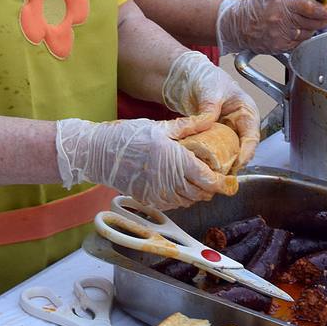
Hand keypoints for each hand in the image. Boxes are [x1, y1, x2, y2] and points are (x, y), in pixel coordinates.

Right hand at [55, 111, 227, 209]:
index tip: (227, 178)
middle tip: (216, 178)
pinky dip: (182, 199)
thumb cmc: (128, 137)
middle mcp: (170, 181)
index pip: (208, 179)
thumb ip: (186, 127)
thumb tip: (208, 120)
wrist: (99, 154)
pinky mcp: (148, 200)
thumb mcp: (159, 127)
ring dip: (197, 194)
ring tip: (200, 182)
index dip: (221, 181)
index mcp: (176, 160)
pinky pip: (173, 205)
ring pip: (188, 201)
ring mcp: (158, 194)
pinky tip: (181, 187)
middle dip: (211, 188)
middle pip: (201, 193)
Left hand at [161, 51, 259, 168]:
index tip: (239, 162)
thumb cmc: (206, 77)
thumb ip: (209, 108)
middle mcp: (239, 124)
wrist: (189, 77)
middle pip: (242, 148)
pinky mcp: (214, 137)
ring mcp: (227, 132)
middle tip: (223, 171)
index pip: (252, 135)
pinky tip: (202, 163)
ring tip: (213, 171)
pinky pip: (214, 150)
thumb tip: (206, 125)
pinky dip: (210, 157)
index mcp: (246, 111)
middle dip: (235, 161)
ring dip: (222, 161)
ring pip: (229, 152)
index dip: (247, 151)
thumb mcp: (210, 91)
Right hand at [216, 0, 326, 55]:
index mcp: (283, 4)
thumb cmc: (259, 6)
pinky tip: (294, 30)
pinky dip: (302, 36)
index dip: (326, 10)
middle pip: (314, 23)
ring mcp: (282, 36)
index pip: (310, 8)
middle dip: (324, 19)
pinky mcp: (281, 47)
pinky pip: (300, 43)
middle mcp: (283, 21)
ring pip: (309, 33)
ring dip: (312, 28)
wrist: (239, 24)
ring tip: (302, 21)